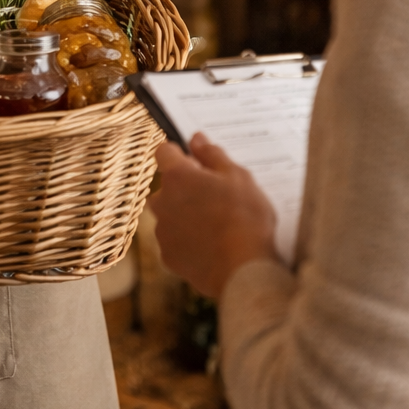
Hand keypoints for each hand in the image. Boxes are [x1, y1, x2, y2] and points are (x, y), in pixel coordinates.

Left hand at [149, 134, 277, 299]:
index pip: (164, 151)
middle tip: (214, 197)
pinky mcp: (168, 257)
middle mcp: (162, 202)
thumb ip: (212, 155)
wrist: (243, 270)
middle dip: (184, 188)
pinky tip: (211, 246)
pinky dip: (187, 241)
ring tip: (216, 225)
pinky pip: (174, 242)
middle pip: (166, 186)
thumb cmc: (245, 219)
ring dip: (184, 215)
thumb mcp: (238, 177)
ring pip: (169, 215)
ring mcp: (163, 231)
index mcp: (178, 177)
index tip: (197, 161)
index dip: (179, 153)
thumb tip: (196, 139)